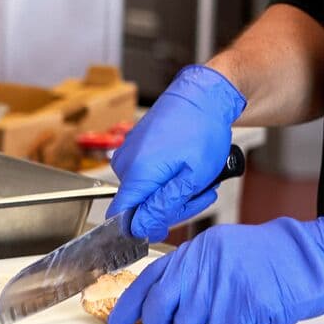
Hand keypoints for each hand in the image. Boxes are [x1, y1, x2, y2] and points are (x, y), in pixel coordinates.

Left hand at [106, 209, 323, 323]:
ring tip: (232, 315)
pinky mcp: (240, 302)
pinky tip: (247, 318)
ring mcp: (221, 282)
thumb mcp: (227, 254)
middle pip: (161, 312)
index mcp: (197, 250)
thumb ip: (195, 273)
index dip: (128, 308)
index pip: (148, 281)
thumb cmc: (276, 259)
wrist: (315, 257)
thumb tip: (163, 306)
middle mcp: (203, 264)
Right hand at [110, 65, 245, 239]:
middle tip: (201, 192)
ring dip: (174, 192)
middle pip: (139, 207)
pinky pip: (146, 175)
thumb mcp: (194, 176)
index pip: (120, 218)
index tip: (167, 223)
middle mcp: (125, 165)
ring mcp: (127, 154)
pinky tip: (188, 169)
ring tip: (199, 178)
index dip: (144, 227)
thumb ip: (165, 206)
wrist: (202, 95)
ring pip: (146, 192)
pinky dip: (168, 177)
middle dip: (172, 207)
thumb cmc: (203, 129)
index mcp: (137, 174)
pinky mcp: (134, 148)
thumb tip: (142, 228)